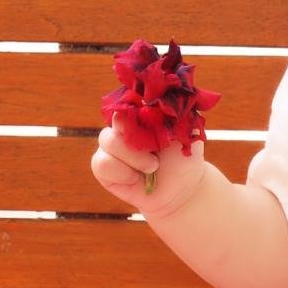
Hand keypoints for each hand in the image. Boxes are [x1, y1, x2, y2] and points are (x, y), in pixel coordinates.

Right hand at [90, 111, 208, 217]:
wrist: (180, 189)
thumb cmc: (184, 157)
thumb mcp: (185, 133)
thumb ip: (173, 115)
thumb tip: (159, 100)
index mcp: (142, 111)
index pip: (131, 98)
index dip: (137, 106)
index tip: (150, 117)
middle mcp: (123, 125)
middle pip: (116, 118)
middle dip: (137, 137)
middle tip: (156, 152)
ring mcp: (111, 144)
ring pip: (107, 140)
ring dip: (133, 158)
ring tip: (152, 167)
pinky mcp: (103, 166)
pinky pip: (102, 163)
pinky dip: (122, 173)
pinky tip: (135, 179)